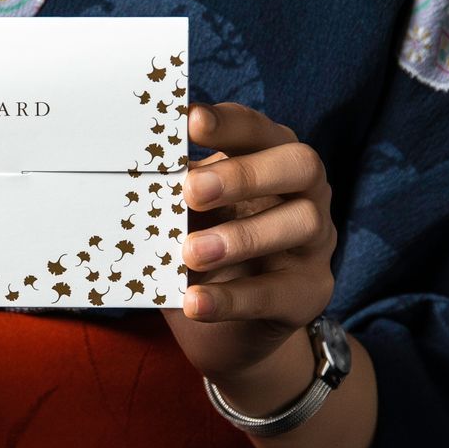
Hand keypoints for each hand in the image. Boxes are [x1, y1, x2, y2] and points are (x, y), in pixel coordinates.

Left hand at [164, 102, 337, 403]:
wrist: (227, 326)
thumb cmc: (205, 246)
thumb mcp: (189, 214)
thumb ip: (174, 192)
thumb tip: (132, 175)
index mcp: (273, 157)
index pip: (259, 130)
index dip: (229, 123)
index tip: (190, 121)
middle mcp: (306, 191)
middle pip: (300, 165)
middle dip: (245, 174)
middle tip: (192, 191)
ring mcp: (316, 241)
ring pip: (303, 223)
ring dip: (242, 236)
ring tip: (191, 252)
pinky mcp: (311, 290)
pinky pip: (279, 292)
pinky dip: (233, 298)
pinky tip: (195, 302)